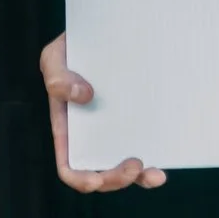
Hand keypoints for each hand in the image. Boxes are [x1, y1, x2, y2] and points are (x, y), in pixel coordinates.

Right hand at [42, 33, 164, 191]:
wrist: (103, 36)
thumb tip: (84, 96)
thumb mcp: (55, 58)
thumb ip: (57, 77)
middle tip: (134, 165)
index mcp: (68, 129)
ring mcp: (118, 133)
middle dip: (116, 179)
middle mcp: (93, 138)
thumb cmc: (72, 49)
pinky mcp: (140, 124)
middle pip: (101, 175)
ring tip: (155, 174)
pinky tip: (163, 164)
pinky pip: (147, 149)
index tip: (94, 181)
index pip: (69, 166)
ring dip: (140, 179)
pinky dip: (155, 163)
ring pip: (126, 170)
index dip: (79, 179)